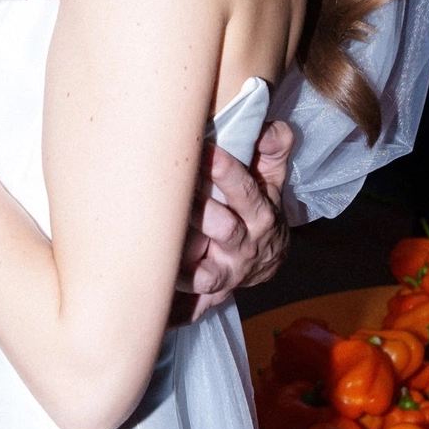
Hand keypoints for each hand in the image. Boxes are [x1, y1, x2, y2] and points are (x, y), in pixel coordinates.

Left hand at [172, 119, 291, 321]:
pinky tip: (157, 282)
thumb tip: (269, 128)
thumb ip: (272, 150)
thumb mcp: (270, 178)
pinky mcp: (210, 292)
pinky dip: (177, 300)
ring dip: (184, 255)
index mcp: (261, 212)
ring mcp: (226, 271)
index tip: (205, 150)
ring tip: (160, 234)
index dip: (226, 171)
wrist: (266, 259)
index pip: (245, 189)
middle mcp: (245, 244)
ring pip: (206, 271)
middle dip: (201, 211)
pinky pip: (192, 301)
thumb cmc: (258, 207)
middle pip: (224, 229)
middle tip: (176, 190)